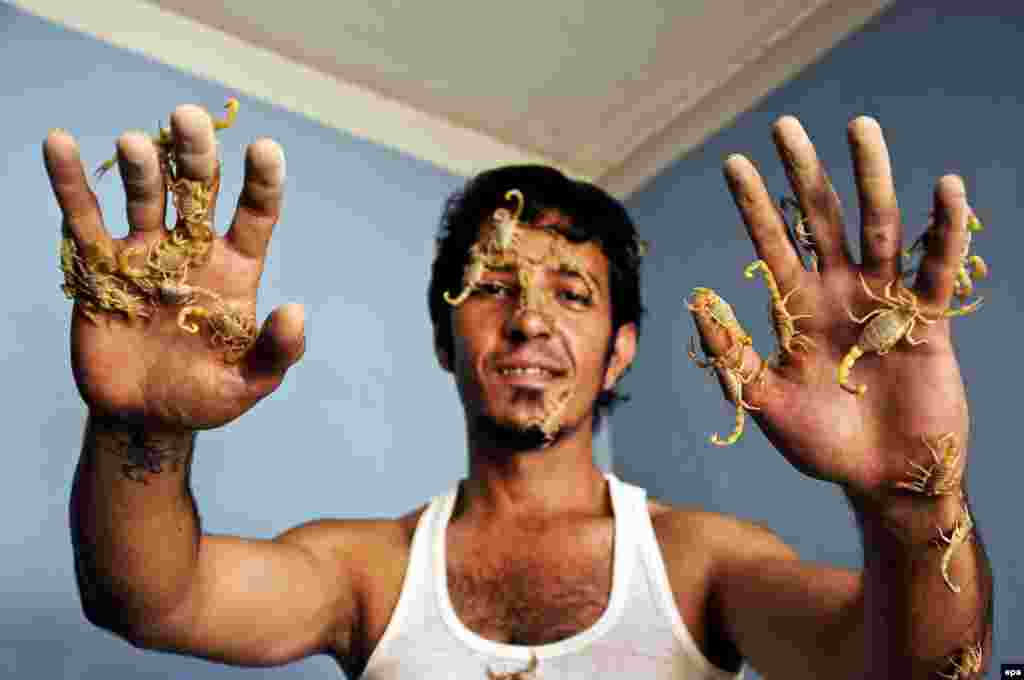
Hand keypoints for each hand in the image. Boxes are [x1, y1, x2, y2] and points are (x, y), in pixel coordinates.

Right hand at [45, 104, 303, 430]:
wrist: (143, 416)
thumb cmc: (204, 398)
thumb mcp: (246, 384)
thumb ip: (274, 352)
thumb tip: (295, 311)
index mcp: (234, 271)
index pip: (254, 217)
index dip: (261, 183)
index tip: (265, 147)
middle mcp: (192, 250)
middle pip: (197, 191)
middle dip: (195, 155)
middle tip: (189, 117)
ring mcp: (144, 253)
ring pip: (145, 198)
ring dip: (142, 168)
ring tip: (136, 142)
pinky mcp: (99, 266)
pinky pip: (82, 219)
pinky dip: (71, 182)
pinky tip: (60, 144)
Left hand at [691, 116, 973, 499]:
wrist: (881, 479)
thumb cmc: (819, 445)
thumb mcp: (765, 402)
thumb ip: (733, 356)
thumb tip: (696, 301)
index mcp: (797, 310)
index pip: (773, 246)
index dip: (755, 206)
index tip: (733, 163)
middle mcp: (838, 295)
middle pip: (821, 220)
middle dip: (804, 174)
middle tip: (785, 126)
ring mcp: (884, 303)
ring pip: (878, 227)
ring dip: (871, 178)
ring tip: (860, 127)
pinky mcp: (929, 322)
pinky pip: (938, 269)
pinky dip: (944, 232)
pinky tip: (945, 190)